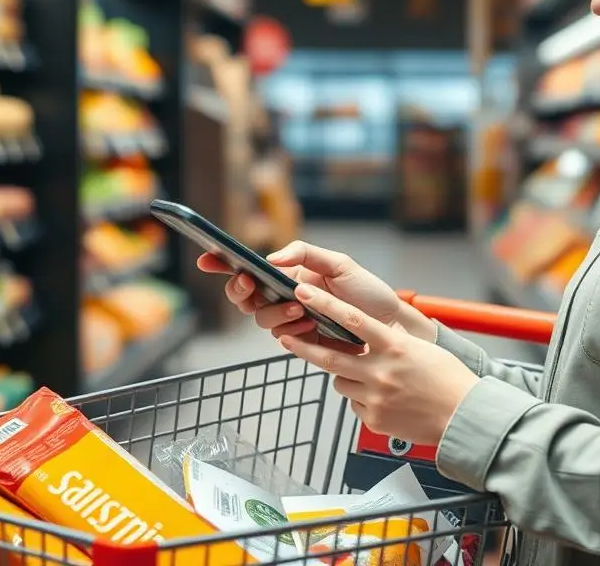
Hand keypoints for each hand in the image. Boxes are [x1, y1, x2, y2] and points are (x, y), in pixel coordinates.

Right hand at [198, 240, 431, 342]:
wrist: (392, 325)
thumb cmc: (368, 293)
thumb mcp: (339, 264)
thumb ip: (305, 254)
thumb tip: (272, 258)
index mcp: (290, 275)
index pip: (249, 269)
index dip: (223, 265)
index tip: (208, 259)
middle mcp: (285, 298)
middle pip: (244, 298)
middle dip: (241, 290)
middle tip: (251, 283)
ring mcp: (292, 322)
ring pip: (261, 319)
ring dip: (274, 311)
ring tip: (300, 308)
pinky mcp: (303, 344)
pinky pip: (282, 339)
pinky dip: (290, 331)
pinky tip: (310, 326)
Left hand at [278, 282, 479, 446]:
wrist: (463, 417)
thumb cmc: (448, 379)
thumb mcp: (419, 349)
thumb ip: (389, 343)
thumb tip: (364, 340)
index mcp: (394, 346)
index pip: (351, 319)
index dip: (324, 304)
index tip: (305, 293)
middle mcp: (380, 370)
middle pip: (330, 357)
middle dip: (303, 347)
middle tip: (285, 338)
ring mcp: (375, 397)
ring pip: (341, 382)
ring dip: (346, 377)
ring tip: (371, 379)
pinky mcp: (374, 419)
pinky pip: (355, 406)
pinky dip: (362, 400)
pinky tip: (385, 401)